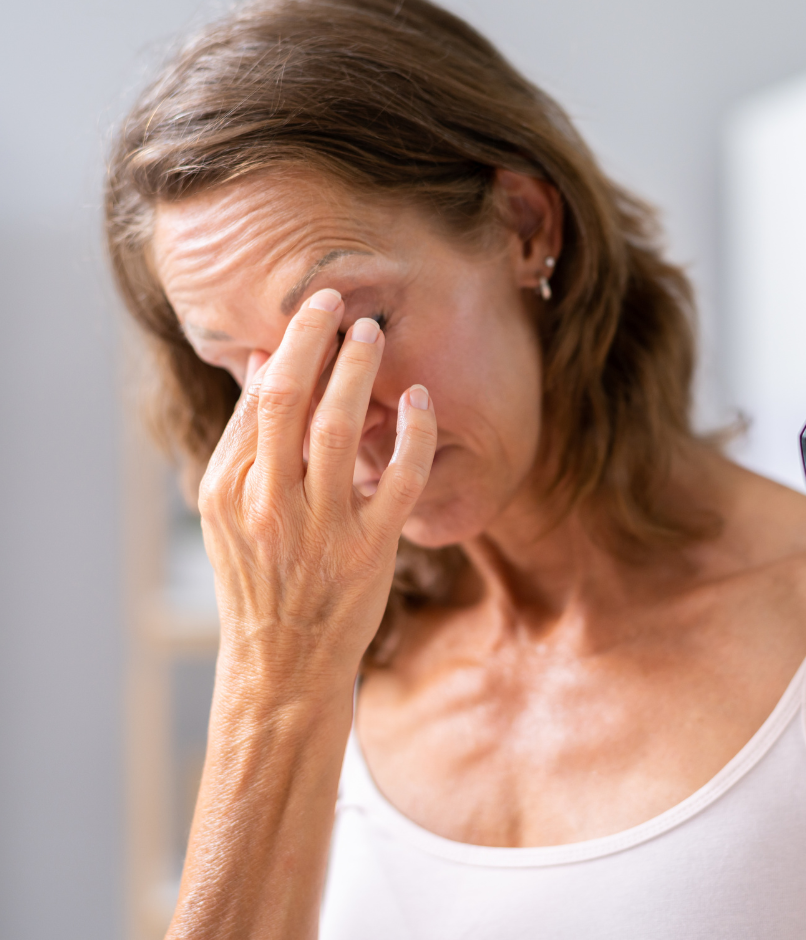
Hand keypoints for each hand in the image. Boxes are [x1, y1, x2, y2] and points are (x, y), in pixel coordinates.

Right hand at [197, 288, 437, 691]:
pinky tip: (421, 400)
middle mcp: (270, 503)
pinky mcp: (369, 551)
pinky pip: (401, 480)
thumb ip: (244, 439)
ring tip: (375, 333)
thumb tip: (259, 363)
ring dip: (360, 372)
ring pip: (341, 430)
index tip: (315, 309)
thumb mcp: (227, 511)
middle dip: (317, 340)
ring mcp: (321, 528)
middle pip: (289, 400)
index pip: (258, 397)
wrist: (282, 661)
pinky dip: (415, 434)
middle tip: (341, 300)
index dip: (290, 345)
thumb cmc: (258, 577)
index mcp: (229, 488)